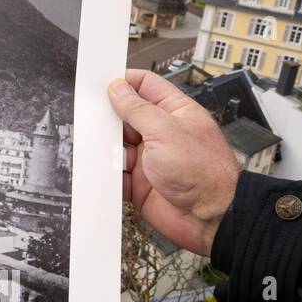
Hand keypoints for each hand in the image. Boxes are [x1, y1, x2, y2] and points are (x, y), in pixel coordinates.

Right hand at [107, 69, 239, 256]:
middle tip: (91, 116)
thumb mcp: (165, 131)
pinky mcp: (140, 183)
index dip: (124, 82)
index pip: (145, 86)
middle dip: (108, 117)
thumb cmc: (205, 173)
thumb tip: (118, 89)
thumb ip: (137, 109)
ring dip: (107, 147)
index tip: (101, 83)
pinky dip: (107, 173)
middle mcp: (162, 134)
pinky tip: (104, 171)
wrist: (211, 220)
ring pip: (117, 146)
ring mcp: (150, 159)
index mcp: (175, 113)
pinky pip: (116, 174)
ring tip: (99, 148)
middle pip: (126, 116)